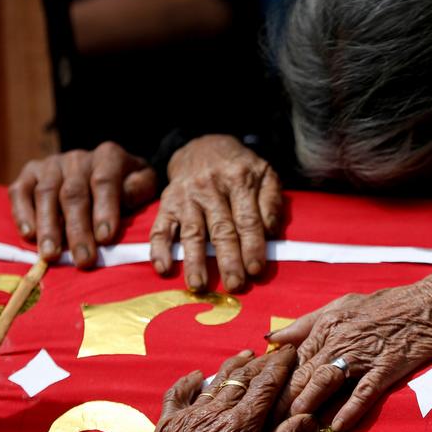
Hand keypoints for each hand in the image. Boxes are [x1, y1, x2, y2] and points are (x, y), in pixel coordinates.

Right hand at [9, 142, 156, 266]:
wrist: (103, 169)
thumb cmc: (127, 185)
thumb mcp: (144, 183)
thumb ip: (138, 189)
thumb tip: (125, 199)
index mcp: (108, 156)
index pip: (104, 182)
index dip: (104, 210)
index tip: (105, 238)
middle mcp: (77, 157)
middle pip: (74, 193)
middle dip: (78, 229)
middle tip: (83, 259)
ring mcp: (51, 164)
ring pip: (46, 193)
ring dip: (48, 226)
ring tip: (51, 255)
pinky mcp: (30, 173)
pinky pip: (20, 191)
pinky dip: (22, 213)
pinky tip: (28, 235)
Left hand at [146, 345, 318, 431]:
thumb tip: (308, 417)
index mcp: (243, 422)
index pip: (267, 384)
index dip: (280, 365)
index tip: (290, 352)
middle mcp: (217, 411)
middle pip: (242, 377)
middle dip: (260, 361)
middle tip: (273, 352)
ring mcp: (191, 415)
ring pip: (215, 380)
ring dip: (233, 365)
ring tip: (246, 354)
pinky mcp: (169, 424)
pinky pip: (178, 394)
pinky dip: (188, 382)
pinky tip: (196, 375)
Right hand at [150, 134, 282, 291]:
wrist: (203, 146)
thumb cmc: (239, 168)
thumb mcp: (265, 174)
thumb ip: (271, 202)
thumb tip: (271, 232)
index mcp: (239, 180)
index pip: (248, 219)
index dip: (252, 246)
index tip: (256, 270)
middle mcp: (211, 188)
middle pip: (221, 229)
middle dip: (228, 260)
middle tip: (235, 286)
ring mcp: (186, 196)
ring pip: (192, 232)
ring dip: (195, 261)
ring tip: (199, 286)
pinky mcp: (167, 203)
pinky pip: (160, 228)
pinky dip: (160, 249)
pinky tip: (164, 268)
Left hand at [266, 241, 431, 431]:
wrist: (429, 306)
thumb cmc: (384, 305)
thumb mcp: (340, 305)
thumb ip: (304, 323)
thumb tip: (271, 338)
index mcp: (326, 325)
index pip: (292, 357)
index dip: (273, 378)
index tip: (256, 396)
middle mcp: (340, 340)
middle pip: (304, 372)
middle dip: (284, 397)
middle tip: (265, 419)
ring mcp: (363, 355)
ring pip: (327, 381)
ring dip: (310, 403)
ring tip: (294, 423)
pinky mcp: (386, 368)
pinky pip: (364, 392)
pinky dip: (350, 410)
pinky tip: (338, 427)